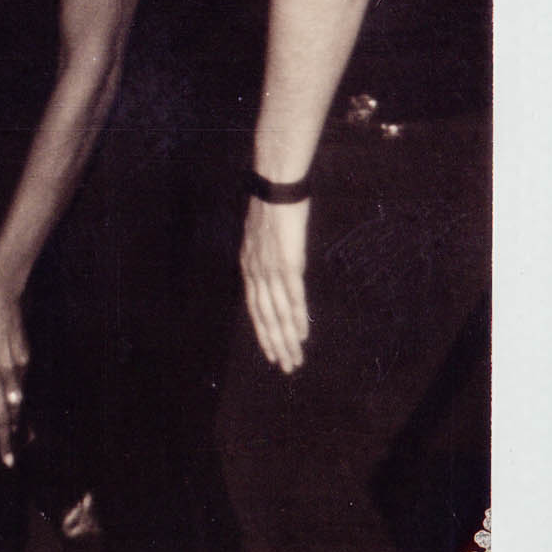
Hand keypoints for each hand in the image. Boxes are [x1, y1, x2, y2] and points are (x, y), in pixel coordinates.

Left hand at [241, 196, 310, 373]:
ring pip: (278, 313)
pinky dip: (297, 318)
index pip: (255, 309)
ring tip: (295, 359)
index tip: (272, 352)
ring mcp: (270, 269)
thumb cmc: (273, 207)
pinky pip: (292, 296)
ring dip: (288, 339)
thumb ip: (267, 256)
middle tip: (286, 367)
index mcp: (249, 267)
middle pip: (265, 318)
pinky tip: (302, 334)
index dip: (264, 332)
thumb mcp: (264, 237)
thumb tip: (276, 270)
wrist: (275, 185)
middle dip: (275, 344)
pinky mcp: (287, 263)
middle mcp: (256, 272)